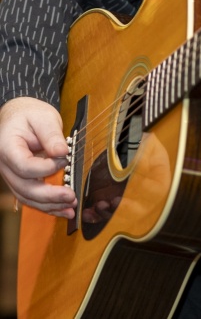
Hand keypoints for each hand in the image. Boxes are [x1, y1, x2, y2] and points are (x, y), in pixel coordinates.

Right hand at [0, 97, 76, 217]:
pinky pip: (30, 196)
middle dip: (49, 195)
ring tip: (70, 208)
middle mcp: (5, 165)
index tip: (65, 160)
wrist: (17, 116)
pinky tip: (62, 209)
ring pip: (26, 197)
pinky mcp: (20, 180)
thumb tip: (62, 152)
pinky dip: (46, 205)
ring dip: (49, 205)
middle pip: (24, 187)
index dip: (45, 168)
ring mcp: (11, 175)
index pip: (24, 166)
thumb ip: (51, 134)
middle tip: (71, 195)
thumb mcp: (42, 117)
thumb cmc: (28, 114)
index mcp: (7, 147)